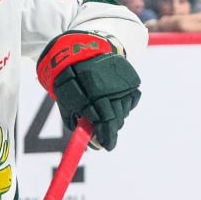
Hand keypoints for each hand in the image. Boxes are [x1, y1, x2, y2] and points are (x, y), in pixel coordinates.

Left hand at [37, 30, 140, 150]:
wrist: (81, 52)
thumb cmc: (70, 84)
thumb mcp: (68, 106)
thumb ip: (80, 125)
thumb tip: (95, 144)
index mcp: (93, 98)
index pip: (106, 125)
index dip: (107, 139)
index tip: (106, 147)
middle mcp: (110, 91)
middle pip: (118, 120)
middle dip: (111, 130)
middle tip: (105, 133)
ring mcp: (122, 84)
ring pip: (125, 111)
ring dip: (117, 116)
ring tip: (105, 109)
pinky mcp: (130, 78)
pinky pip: (131, 99)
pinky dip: (124, 104)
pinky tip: (114, 99)